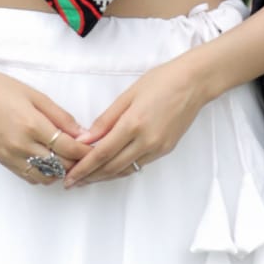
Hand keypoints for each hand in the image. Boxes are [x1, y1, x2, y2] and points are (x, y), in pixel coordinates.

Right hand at [0, 61, 90, 186]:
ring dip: (60, 171)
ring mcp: (11, 156)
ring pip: (47, 177)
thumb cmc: (0, 88)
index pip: (70, 148)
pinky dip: (44, 174)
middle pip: (61, 165)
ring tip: (66, 159)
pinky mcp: (3, 160)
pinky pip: (30, 177)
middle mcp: (22, 145)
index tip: (97, 148)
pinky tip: (48, 161)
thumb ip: (61, 116)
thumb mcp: (36, 96)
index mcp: (33, 125)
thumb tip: (82, 133)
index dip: (87, 151)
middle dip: (78, 162)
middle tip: (86, 155)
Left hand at [63, 54, 210, 187]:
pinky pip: (139, 164)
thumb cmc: (160, 81)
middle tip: (72, 182)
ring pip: (126, 169)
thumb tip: (84, 139)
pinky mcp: (166, 149)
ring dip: (105, 176)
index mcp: (133, 124)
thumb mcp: (126, 96)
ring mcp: (158, 147)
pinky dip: (122, 169)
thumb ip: (105, 120)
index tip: (69, 177)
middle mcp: (147, 141)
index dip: (83, 168)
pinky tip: (110, 168)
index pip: (102, 154)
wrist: (194, 83)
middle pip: (112, 167)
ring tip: (87, 178)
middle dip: (90, 177)